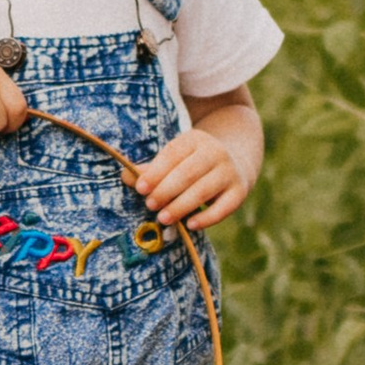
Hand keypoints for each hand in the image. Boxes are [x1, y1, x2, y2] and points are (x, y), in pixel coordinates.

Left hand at [131, 121, 255, 231]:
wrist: (237, 160)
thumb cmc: (194, 163)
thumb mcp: (176, 159)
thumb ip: (152, 169)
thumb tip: (125, 176)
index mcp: (195, 139)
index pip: (173, 154)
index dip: (156, 172)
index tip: (140, 188)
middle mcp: (215, 152)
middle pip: (187, 173)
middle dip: (166, 190)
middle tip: (150, 205)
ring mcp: (229, 172)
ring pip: (203, 190)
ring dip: (181, 206)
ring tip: (163, 218)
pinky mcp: (239, 191)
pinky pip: (223, 207)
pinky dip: (207, 218)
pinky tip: (190, 225)